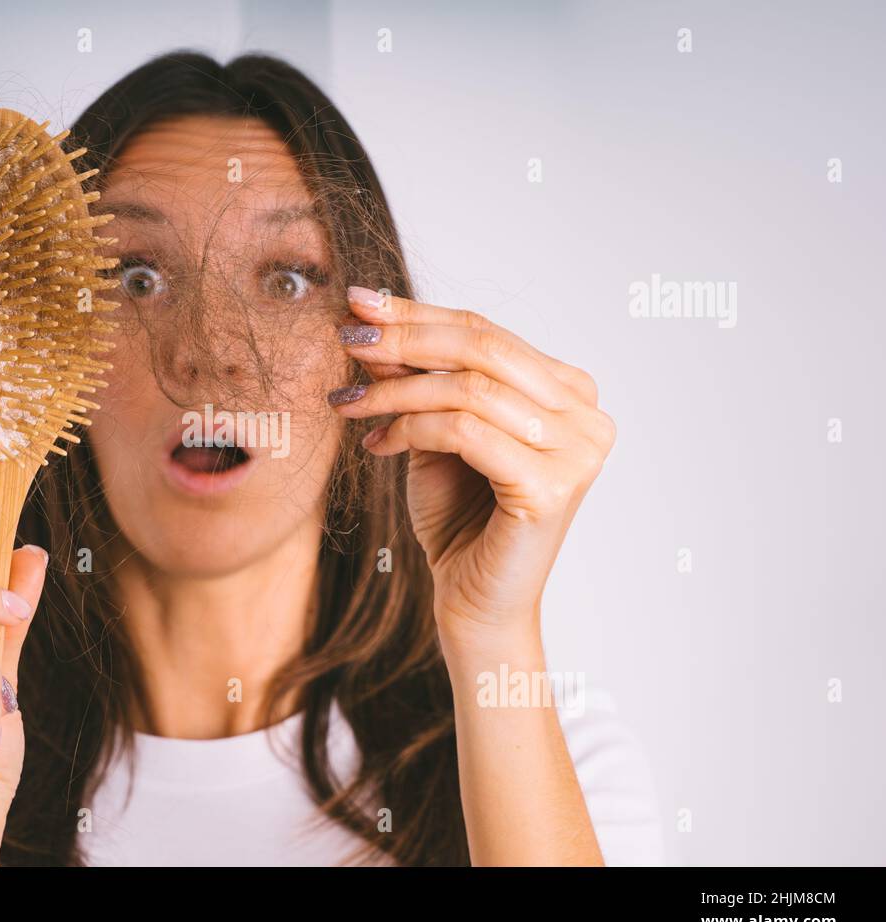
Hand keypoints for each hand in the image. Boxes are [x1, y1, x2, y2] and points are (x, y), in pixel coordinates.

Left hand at [331, 288, 615, 652]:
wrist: (474, 604)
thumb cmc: (459, 519)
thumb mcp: (433, 433)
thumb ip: (417, 379)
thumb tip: (373, 321)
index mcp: (569, 392)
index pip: (488, 334)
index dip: (419, 314)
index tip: (359, 304)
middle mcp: (586, 416)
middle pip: (484, 350)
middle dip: (405, 338)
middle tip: (348, 336)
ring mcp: (578, 452)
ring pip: (470, 390)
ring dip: (396, 390)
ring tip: (348, 403)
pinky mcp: (551, 487)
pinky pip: (465, 433)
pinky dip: (410, 429)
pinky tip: (376, 443)